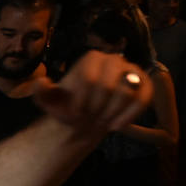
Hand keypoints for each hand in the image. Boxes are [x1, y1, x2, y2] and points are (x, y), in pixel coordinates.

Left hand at [33, 50, 151, 133]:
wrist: (87, 115)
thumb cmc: (69, 105)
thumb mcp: (51, 100)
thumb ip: (42, 92)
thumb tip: (41, 83)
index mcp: (92, 58)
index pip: (89, 79)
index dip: (81, 102)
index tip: (74, 114)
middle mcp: (114, 59)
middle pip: (108, 87)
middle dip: (96, 108)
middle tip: (88, 118)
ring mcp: (132, 71)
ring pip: (127, 93)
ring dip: (111, 112)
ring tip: (100, 121)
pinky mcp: (145, 85)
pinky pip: (144, 99)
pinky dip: (129, 116)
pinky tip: (116, 127)